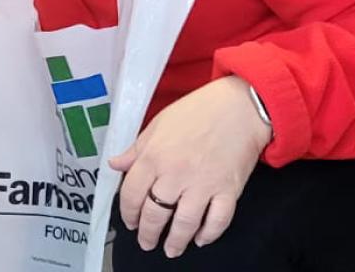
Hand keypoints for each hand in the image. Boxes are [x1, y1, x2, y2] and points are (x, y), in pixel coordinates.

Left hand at [109, 75, 271, 258]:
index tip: (130, 222)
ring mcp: (203, 184)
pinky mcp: (228, 190)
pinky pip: (217, 221)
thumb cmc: (197, 110)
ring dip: (175, 242)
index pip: (131, 195)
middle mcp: (175, 174)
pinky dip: (208, 234)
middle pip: (155, 215)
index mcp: (154, 156)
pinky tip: (201, 239)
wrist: (239, 106)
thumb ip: (136, 149)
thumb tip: (115, 165)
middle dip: (148, 234)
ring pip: (184, 225)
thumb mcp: (158, 124)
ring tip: (171, 249)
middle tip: (147, 243)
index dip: (127, 213)